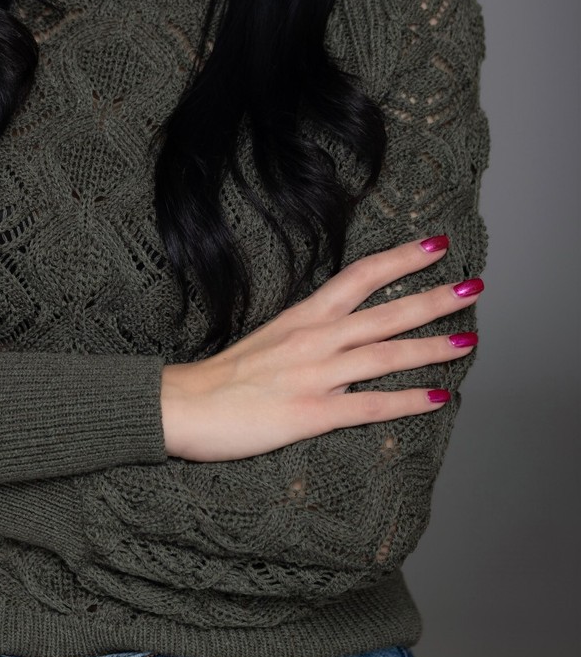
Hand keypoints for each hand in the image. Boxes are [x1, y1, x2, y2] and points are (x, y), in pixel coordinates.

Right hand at [161, 236, 481, 460]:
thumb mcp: (268, 340)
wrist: (182, 405)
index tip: (436, 244)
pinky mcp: (312, 412)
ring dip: (431, 346)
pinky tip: (438, 396)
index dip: (401, 258)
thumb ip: (306, 335)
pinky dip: (407, 401)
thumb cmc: (220, 377)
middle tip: (474, 285)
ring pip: (386, 354)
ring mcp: (316, 374)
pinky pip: (370, 405)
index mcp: (303, 316)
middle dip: (433, 297)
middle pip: (385, 311)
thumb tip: (339, 335)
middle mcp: (315, 338)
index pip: (361, 276)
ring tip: (468, 339)